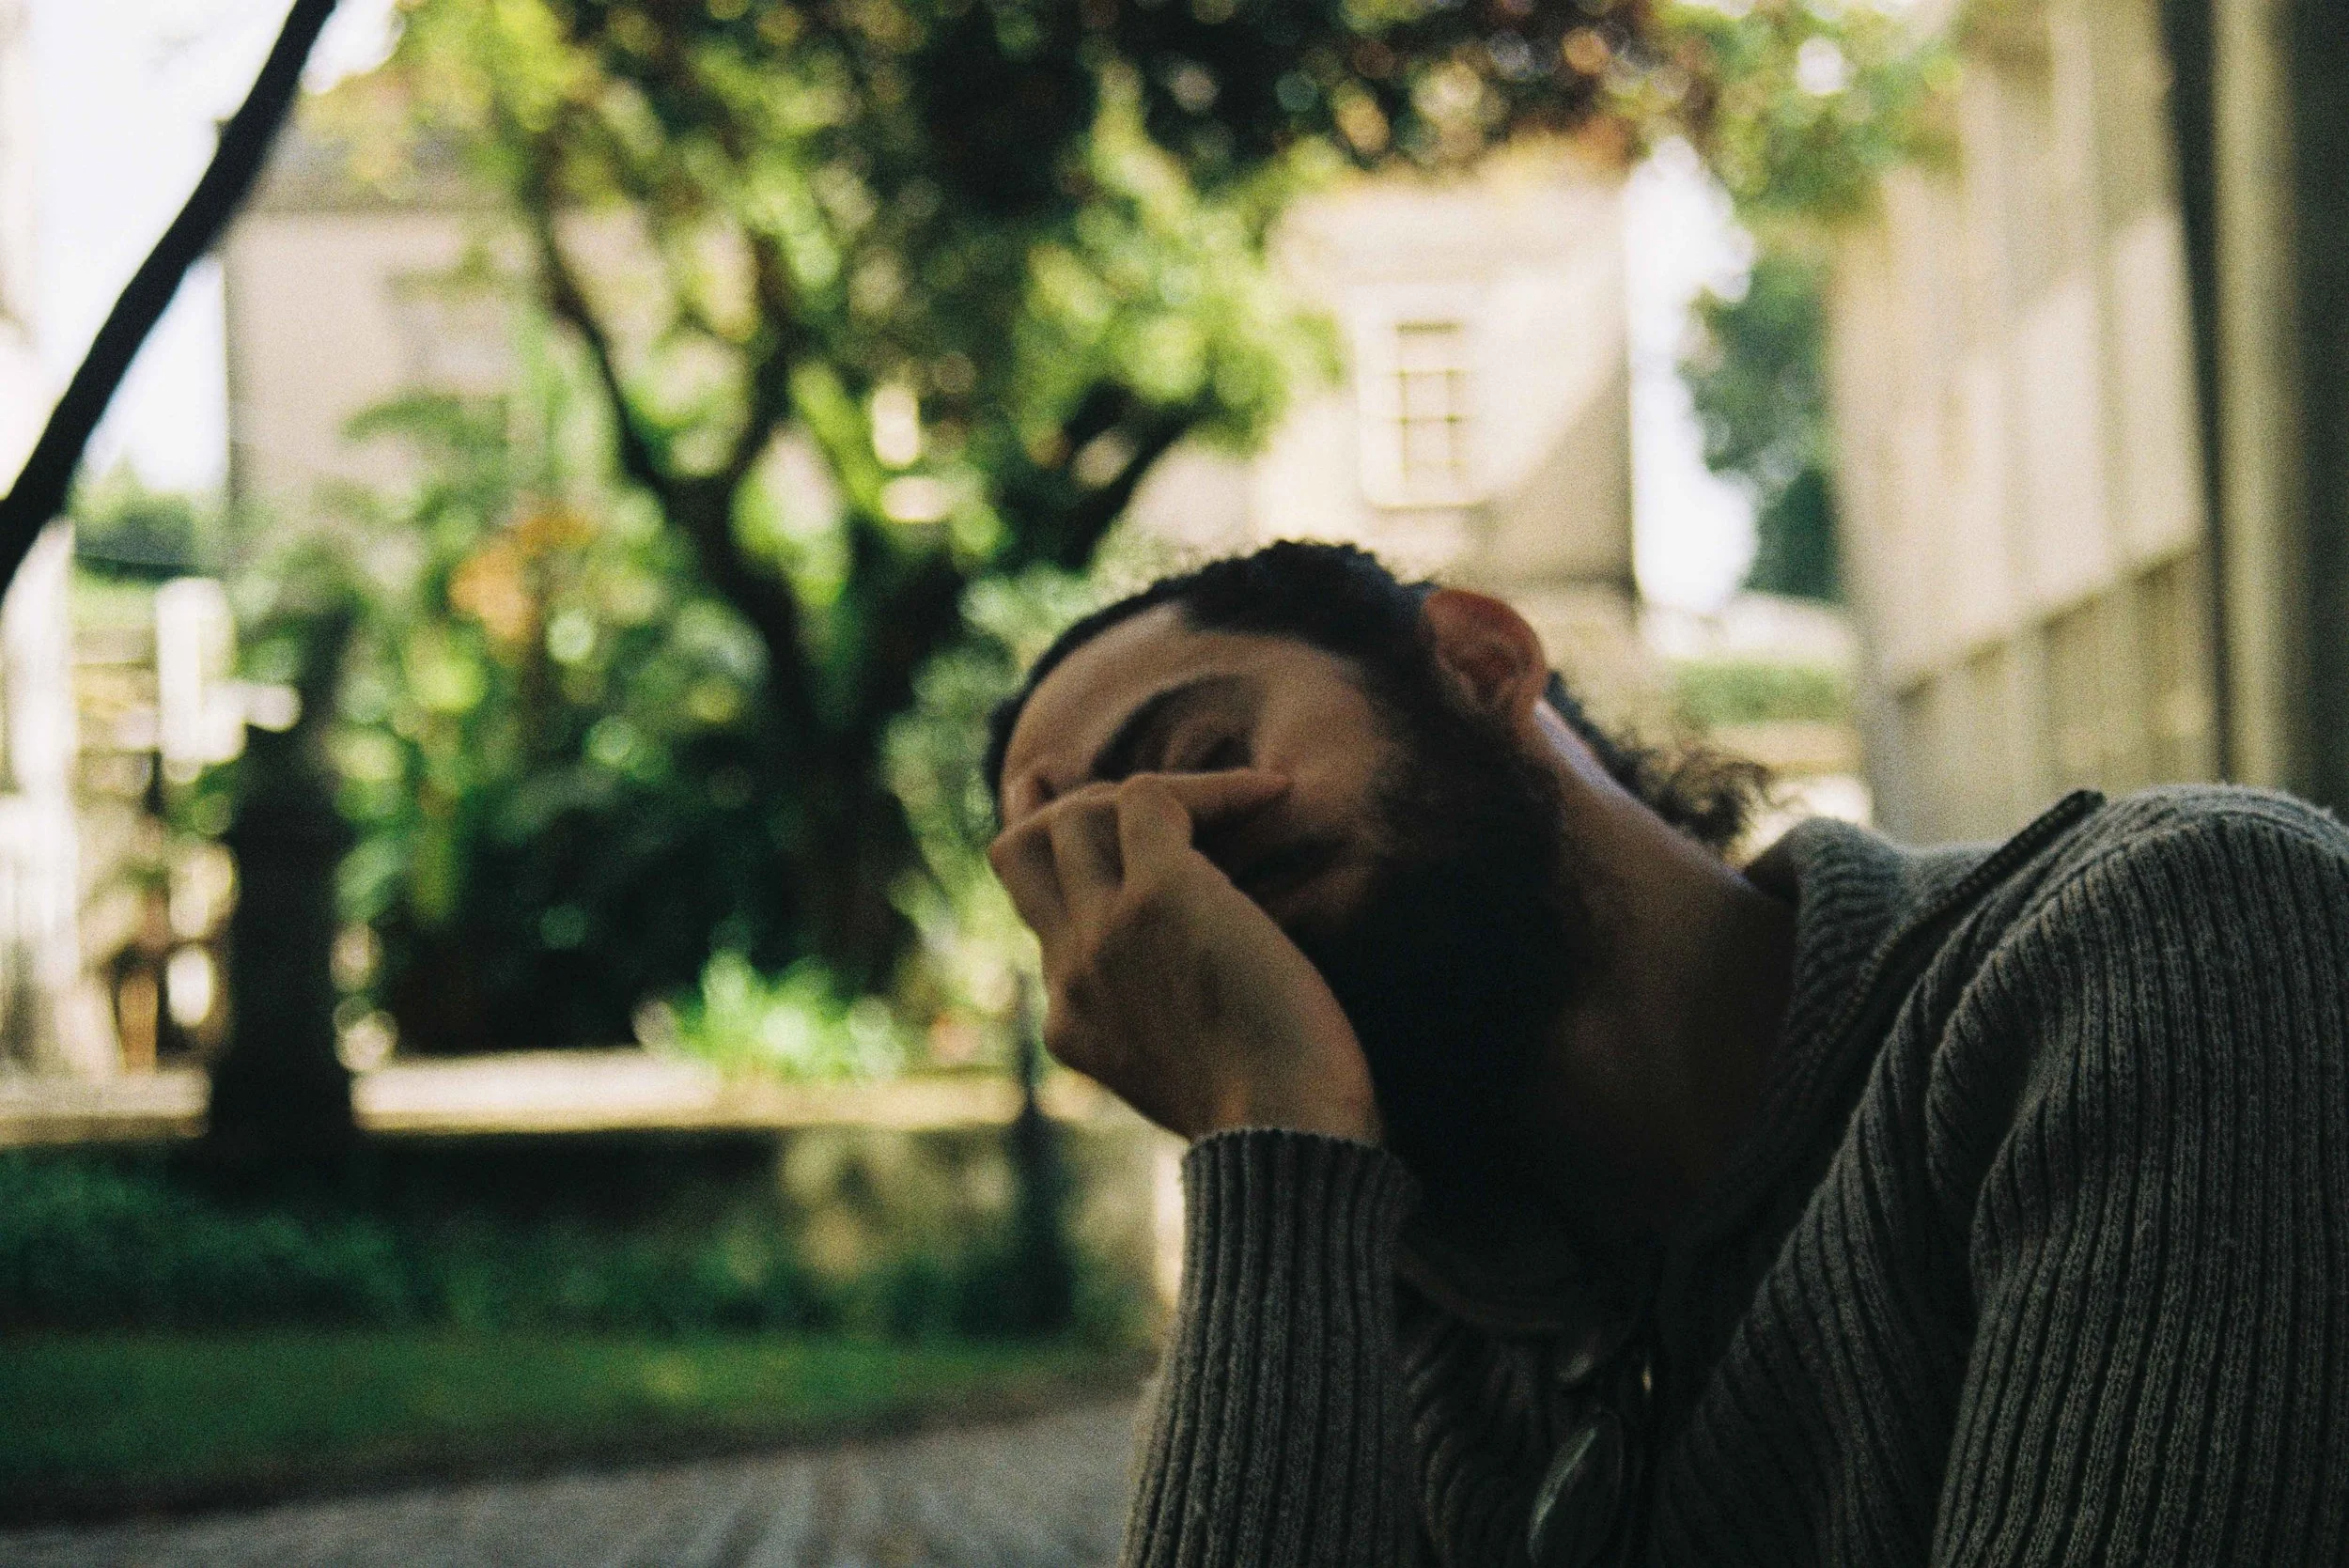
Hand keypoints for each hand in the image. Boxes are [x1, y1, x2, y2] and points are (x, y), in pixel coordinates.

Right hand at [988, 770, 1381, 1143]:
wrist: (1288, 1137)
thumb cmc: (1276, 1117)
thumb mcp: (1191, 1071)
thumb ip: (1164, 1021)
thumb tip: (1201, 976)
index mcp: (1072, 1022)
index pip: (1031, 911)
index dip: (1037, 840)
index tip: (1044, 790)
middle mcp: (1070, 974)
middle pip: (1022, 848)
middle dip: (1075, 804)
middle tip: (1154, 791)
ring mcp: (1105, 932)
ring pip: (1077, 816)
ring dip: (1148, 793)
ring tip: (1236, 801)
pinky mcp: (1158, 897)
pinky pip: (1153, 798)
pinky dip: (1214, 786)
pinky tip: (1272, 793)